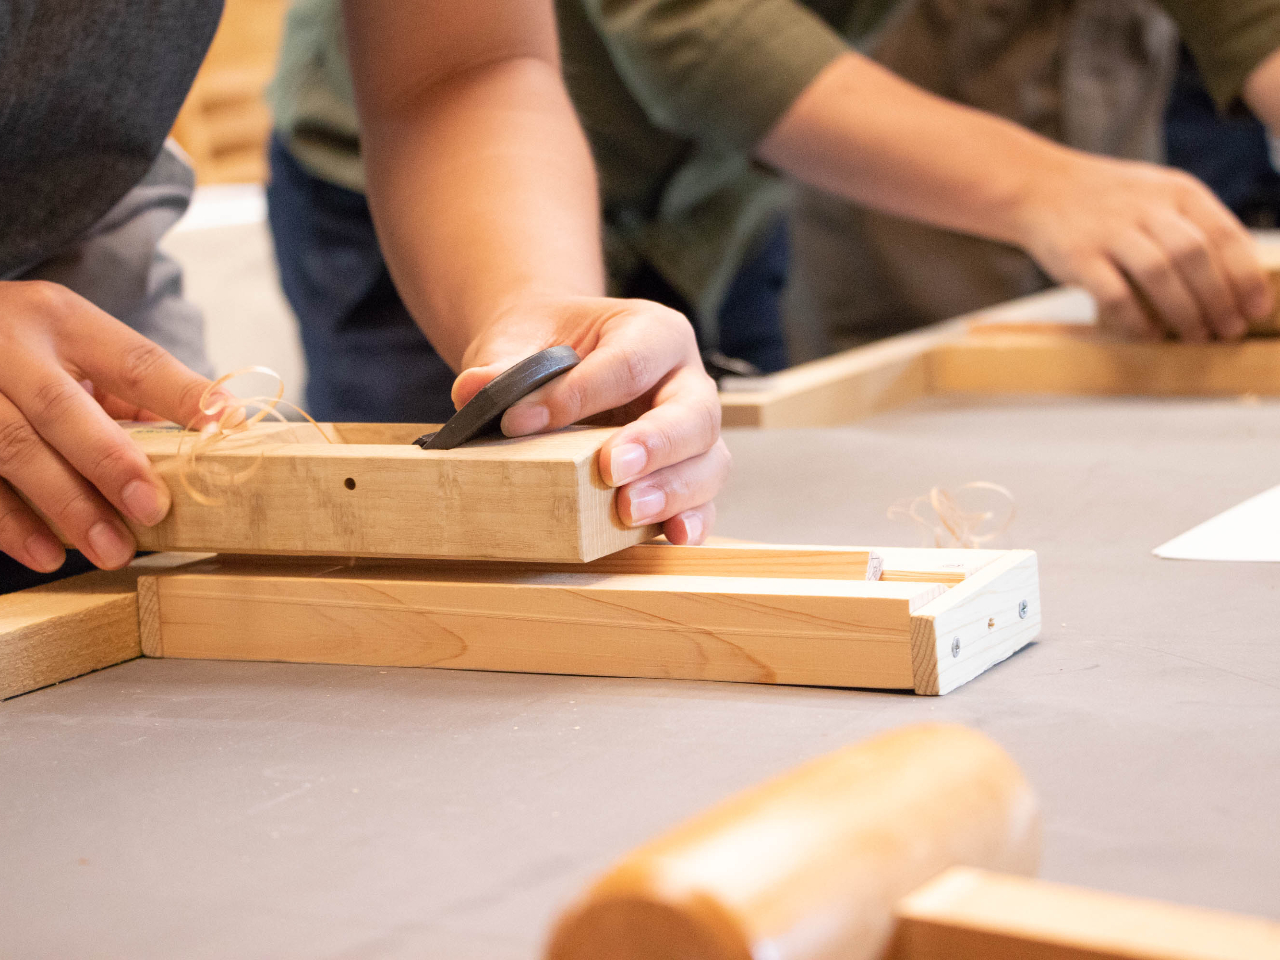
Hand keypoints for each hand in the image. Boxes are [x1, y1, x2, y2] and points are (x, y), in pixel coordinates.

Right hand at [0, 281, 220, 571]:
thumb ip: (129, 391)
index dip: (180, 395)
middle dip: (110, 463)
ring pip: (12, 448)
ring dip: (65, 506)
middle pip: (61, 408)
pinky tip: (45, 554)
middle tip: (152, 511)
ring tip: (111, 550)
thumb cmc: (25, 350)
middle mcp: (9, 348)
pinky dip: (10, 524)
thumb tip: (203, 438)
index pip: (132, 361)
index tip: (224, 427)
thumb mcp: (74, 345)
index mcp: (62, 322)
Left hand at [452, 296, 728, 543]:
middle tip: (610, 469)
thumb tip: (473, 390)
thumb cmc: (548, 350)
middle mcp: (687, 382)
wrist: (558, 363)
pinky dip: (690, 521)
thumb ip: (503, 364)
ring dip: (672, 490)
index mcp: (654, 333)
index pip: (630, 362)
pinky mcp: (689, 478)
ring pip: (709, 462)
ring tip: (628, 511)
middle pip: (693, 413)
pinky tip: (671, 537)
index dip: (579, 394)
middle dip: (654, 444)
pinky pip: (703, 502)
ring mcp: (694, 436)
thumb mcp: (522, 342)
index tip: (520, 422)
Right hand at [1012, 150, 1273, 339]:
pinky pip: (1114, 293)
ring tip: (1196, 336)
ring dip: (1184, 310)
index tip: (1257, 307)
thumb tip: (1229, 279)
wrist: (1038, 187)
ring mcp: (1110, 231)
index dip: (1244, 275)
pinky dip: (1136, 319)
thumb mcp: (1156, 195)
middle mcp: (1145, 207)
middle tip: (1229, 329)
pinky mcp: (1078, 256)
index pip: (1223, 233)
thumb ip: (1190, 226)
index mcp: (1175, 191)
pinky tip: (1150, 334)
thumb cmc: (1105, 201)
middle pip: (1195, 255)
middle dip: (1219, 298)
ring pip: (1159, 272)